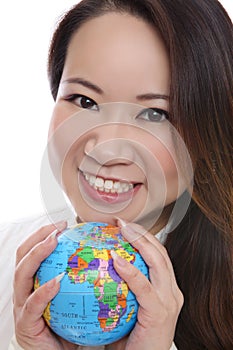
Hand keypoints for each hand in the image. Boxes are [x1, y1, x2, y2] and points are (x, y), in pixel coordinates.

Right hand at [13, 221, 77, 349]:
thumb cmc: (68, 327)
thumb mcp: (74, 297)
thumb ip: (81, 278)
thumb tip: (107, 255)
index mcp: (34, 282)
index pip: (32, 252)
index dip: (43, 234)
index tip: (64, 224)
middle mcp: (24, 291)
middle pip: (21, 256)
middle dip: (38, 237)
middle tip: (58, 228)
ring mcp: (22, 307)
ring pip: (21, 275)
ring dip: (37, 255)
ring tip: (53, 242)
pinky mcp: (25, 325)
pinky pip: (32, 305)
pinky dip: (43, 291)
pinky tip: (57, 281)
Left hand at [110, 220, 182, 349]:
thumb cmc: (131, 340)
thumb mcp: (127, 307)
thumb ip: (120, 287)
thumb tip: (97, 266)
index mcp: (165, 289)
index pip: (157, 255)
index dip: (142, 237)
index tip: (123, 226)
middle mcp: (171, 292)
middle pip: (160, 253)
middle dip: (142, 233)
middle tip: (121, 222)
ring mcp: (168, 301)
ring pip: (158, 262)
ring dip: (140, 242)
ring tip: (123, 230)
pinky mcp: (160, 312)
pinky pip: (144, 287)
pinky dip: (130, 271)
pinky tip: (116, 259)